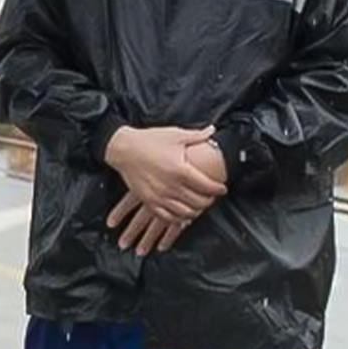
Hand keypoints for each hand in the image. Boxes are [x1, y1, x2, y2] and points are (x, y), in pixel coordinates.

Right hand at [105, 127, 225, 251]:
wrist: (124, 149)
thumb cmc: (149, 140)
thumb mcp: (175, 135)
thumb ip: (197, 135)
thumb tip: (213, 130)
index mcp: (181, 170)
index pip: (207, 186)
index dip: (218, 189)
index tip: (223, 188)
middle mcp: (171, 186)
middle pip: (198, 202)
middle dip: (209, 201)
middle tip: (212, 197)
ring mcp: (159, 196)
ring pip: (185, 213)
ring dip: (196, 211)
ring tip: (199, 206)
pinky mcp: (149, 201)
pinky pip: (167, 217)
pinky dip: (178, 218)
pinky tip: (183, 214)